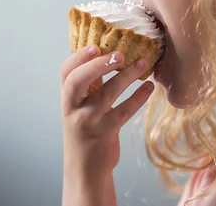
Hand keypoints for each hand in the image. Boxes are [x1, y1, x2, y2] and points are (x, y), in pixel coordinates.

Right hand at [60, 45, 154, 194]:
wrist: (85, 168)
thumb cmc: (86, 130)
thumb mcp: (81, 106)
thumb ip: (90, 84)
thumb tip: (107, 55)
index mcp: (68, 98)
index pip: (66, 72)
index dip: (79, 57)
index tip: (96, 45)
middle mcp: (74, 108)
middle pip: (77, 80)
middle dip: (97, 64)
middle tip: (120, 53)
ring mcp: (89, 120)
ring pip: (107, 93)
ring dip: (127, 75)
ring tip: (144, 63)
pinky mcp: (106, 132)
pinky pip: (124, 110)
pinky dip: (139, 97)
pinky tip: (149, 87)